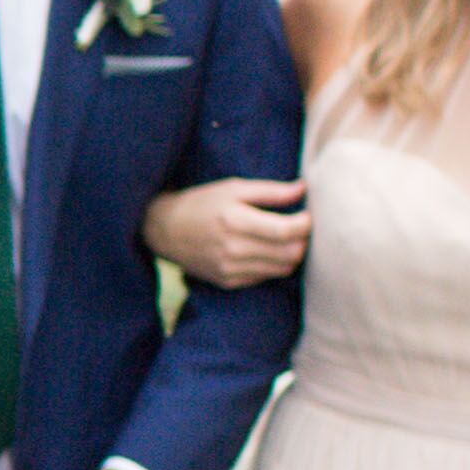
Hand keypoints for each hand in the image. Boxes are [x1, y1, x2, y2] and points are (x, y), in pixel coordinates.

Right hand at [143, 174, 309, 291]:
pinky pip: (265, 277)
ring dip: (290, 254)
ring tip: (283, 239)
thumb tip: (302, 189)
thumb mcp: (233, 188)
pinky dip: (272, 265)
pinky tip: (263, 251)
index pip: (287, 231)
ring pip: (282, 269)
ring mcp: (229, 268)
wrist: (163, 230)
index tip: (306, 215)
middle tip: (297, 228)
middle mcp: (232, 249)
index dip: (305, 224)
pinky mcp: (228, 281)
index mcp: (235, 220)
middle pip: (290, 253)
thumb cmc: (201, 203)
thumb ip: (270, 190)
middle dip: (301, 240)